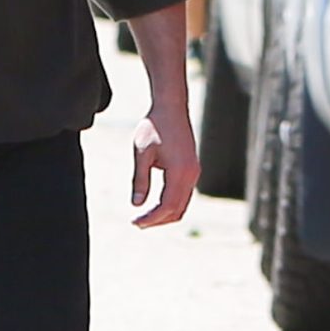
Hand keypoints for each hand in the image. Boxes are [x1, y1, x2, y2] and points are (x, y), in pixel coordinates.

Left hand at [130, 104, 197, 227]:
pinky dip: (170, 204)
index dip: (151, 218)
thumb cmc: (154, 126)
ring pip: (182, 205)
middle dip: (157, 220)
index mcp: (180, 171)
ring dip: (164, 214)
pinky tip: (155, 204)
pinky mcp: (192, 169)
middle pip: (177, 210)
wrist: (171, 107)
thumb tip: (137, 205)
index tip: (135, 222)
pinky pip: (184, 195)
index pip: (167, 206)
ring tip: (144, 217)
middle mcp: (191, 175)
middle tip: (137, 223)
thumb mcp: (142, 153)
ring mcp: (194, 172)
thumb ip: (139, 180)